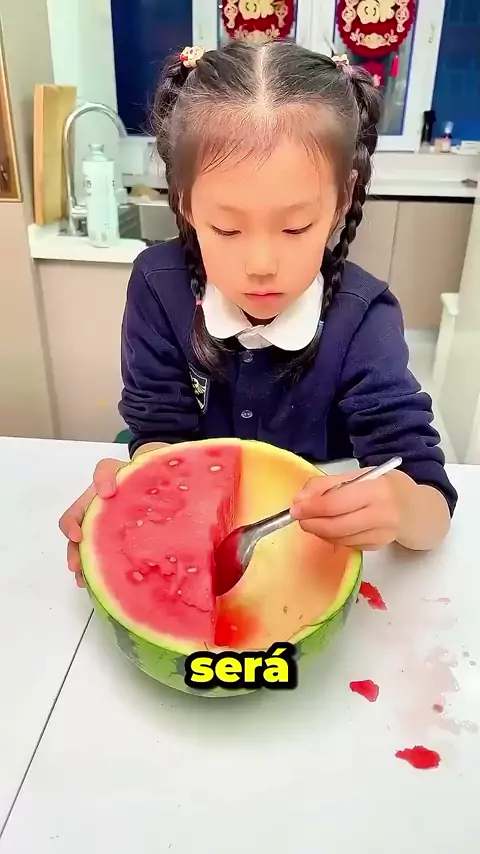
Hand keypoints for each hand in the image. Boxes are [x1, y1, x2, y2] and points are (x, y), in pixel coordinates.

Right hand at [59, 458, 126, 586]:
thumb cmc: (127, 474)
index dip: (70, 527)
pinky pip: (108, 560)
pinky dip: (104, 572)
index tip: (77, 536)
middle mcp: (93, 523)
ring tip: (85, 581)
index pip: (71, 518)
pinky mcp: (121, 546)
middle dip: (74, 554)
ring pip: (90, 554)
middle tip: (77, 566)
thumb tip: (105, 492)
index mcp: (88, 507)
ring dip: (85, 567)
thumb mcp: (113, 468)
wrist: (149, 479)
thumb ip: (105, 473)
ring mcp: (106, 535)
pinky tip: (109, 582)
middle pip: (77, 544)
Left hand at [290, 470, 400, 550]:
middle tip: (299, 518)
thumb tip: (299, 501)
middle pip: (336, 526)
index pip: (335, 503)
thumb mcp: (358, 477)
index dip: (311, 508)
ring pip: (340, 538)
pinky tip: (332, 528)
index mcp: (376, 490)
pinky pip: (348, 544)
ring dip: (321, 532)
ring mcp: (382, 534)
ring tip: (314, 521)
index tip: (295, 508)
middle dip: (312, 524)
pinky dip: (334, 538)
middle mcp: (382, 514)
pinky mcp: (379, 546)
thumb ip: (327, 485)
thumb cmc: (384, 487)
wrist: (416, 508)